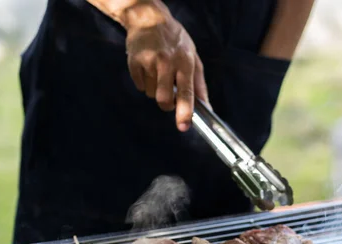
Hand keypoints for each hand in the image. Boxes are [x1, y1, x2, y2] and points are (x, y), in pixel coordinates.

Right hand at [123, 1, 208, 130]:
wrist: (148, 18)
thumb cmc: (176, 41)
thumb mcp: (194, 58)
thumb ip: (200, 85)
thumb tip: (207, 109)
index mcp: (185, 62)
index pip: (186, 91)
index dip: (185, 111)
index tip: (184, 126)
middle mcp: (166, 62)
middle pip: (164, 98)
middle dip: (167, 105)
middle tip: (169, 99)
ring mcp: (148, 61)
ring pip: (151, 94)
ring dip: (155, 90)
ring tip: (158, 73)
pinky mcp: (134, 62)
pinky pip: (140, 86)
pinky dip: (145, 83)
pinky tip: (148, 68)